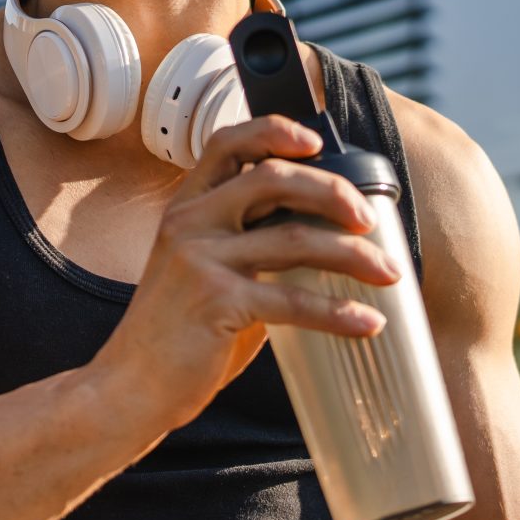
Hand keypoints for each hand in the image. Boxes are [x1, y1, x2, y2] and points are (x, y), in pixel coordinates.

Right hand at [87, 114, 399, 437]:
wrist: (130, 388)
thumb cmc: (176, 335)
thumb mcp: (203, 273)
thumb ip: (248, 249)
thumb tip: (320, 242)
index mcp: (185, 209)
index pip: (227, 145)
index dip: (274, 132)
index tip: (317, 142)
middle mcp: (190, 223)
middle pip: (274, 179)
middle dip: (334, 192)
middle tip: (369, 220)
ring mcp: (200, 260)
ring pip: (295, 238)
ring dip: (354, 255)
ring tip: (389, 273)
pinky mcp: (216, 302)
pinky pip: (294, 299)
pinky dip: (339, 312)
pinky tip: (368, 322)